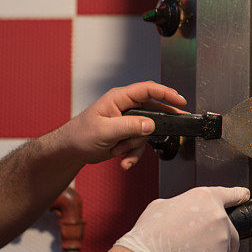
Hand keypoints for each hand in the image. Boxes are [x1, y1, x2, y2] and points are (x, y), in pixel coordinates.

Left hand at [52, 81, 186, 168]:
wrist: (71, 151)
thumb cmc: (80, 135)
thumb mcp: (105, 130)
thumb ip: (129, 126)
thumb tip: (151, 125)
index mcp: (120, 98)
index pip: (148, 90)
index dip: (166, 93)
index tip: (180, 101)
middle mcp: (126, 107)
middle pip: (153, 112)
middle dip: (155, 126)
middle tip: (173, 128)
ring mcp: (128, 121)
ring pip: (147, 131)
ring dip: (135, 145)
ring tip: (119, 150)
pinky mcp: (128, 134)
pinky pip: (140, 144)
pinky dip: (133, 154)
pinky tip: (124, 161)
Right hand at [114, 186, 249, 251]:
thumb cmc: (151, 232)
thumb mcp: (164, 206)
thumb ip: (183, 206)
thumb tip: (184, 213)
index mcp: (205, 198)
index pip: (230, 194)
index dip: (238, 195)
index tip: (245, 195)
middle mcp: (218, 216)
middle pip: (231, 229)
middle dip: (221, 237)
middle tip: (201, 245)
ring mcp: (222, 239)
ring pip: (225, 249)